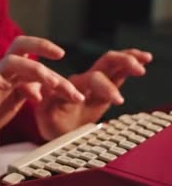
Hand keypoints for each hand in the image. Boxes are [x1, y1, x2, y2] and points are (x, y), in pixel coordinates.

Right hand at [0, 36, 84, 126]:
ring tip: (48, 82)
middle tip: (60, 56)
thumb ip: (32, 90)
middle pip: (19, 45)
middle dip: (40, 45)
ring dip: (32, 68)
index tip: (67, 67)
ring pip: (9, 60)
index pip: (35, 59)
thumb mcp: (17, 99)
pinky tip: (5, 87)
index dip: (52, 63)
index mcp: (13, 70)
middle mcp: (2, 69)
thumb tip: (47, 89)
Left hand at [35, 48, 151, 139]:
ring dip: (125, 61)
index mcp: (62, 88)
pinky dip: (130, 62)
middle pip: (95, 72)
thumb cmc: (50, 121)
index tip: (80, 101)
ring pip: (109, 64)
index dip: (76, 91)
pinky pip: (118, 70)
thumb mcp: (44, 115)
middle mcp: (79, 82)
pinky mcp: (105, 85)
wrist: (58, 126)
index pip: (70, 86)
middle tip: (122, 93)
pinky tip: (143, 59)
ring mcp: (93, 81)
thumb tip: (42, 93)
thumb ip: (46, 105)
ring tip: (141, 64)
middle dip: (109, 77)